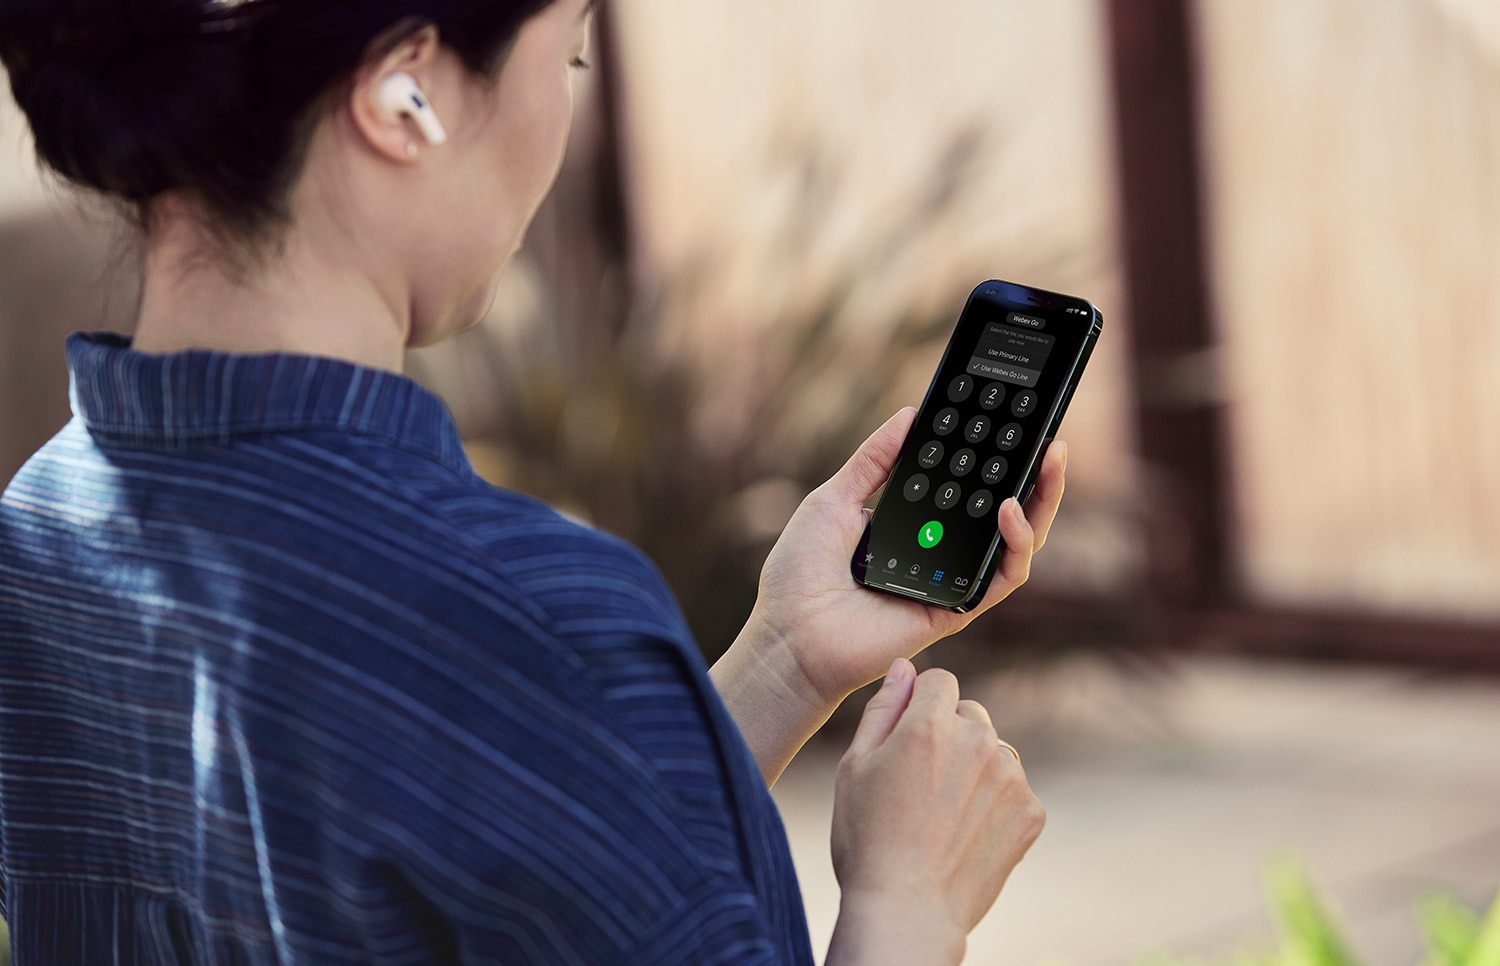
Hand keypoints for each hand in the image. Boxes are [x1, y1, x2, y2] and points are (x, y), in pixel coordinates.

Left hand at [741, 407, 1067, 710]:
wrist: (789, 636)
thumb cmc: (800, 574)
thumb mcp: (834, 499)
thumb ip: (874, 459)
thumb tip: (909, 414)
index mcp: (914, 526)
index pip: (966, 488)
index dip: (992, 458)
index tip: (1010, 421)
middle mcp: (939, 552)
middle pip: (1003, 513)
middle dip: (1035, 477)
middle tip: (1050, 440)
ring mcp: (951, 582)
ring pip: (1015, 543)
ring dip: (1041, 504)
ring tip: (1047, 464)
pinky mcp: (956, 610)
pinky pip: (1002, 577)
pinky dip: (1016, 544)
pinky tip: (1011, 511)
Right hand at [826, 660, 1044, 965]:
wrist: (907, 912)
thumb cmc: (868, 840)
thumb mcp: (855, 767)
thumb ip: (883, 708)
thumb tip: (904, 667)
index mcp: (930, 725)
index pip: (939, 680)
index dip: (920, 705)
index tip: (907, 740)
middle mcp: (978, 742)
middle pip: (969, 713)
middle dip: (948, 735)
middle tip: (920, 784)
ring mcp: (1010, 778)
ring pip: (993, 751)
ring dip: (974, 768)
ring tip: (942, 816)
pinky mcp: (1031, 813)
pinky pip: (1013, 789)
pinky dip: (994, 805)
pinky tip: (965, 834)